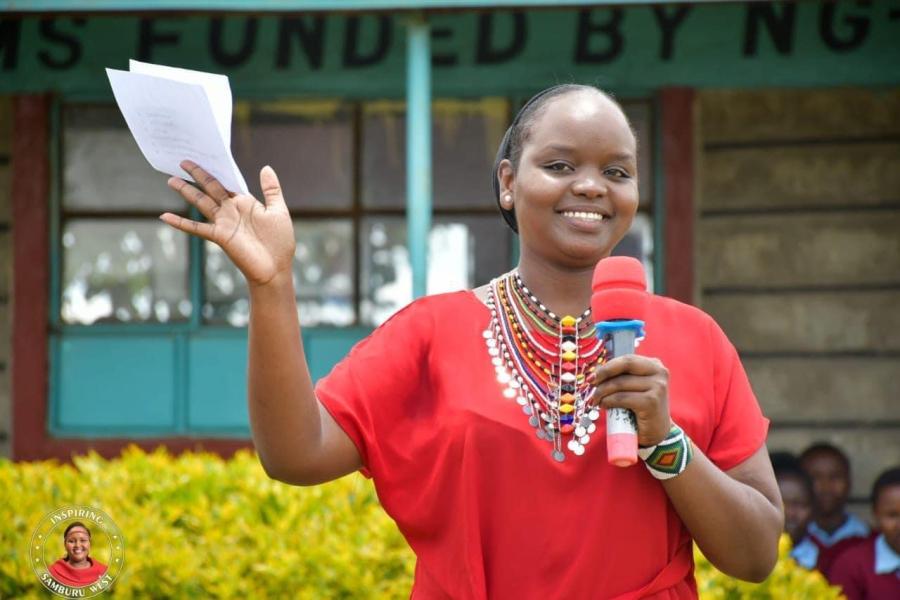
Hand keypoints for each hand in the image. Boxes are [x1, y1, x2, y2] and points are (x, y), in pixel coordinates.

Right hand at [160, 161, 295, 287]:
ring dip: (186, 191)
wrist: (276, 268)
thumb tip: (266, 167)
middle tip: (182, 161)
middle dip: (198, 174)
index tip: (206, 155)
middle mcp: (231, 210)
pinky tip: (166, 217)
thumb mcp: (278, 210)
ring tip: (171, 180)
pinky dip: (181, 223)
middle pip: (211, 188)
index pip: (227, 182)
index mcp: (245, 202)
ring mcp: (224, 222)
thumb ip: (271, 189)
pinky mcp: (220, 236)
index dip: (217, 170)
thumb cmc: (280, 241)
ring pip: (201, 202)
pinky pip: (196, 228)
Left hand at [588, 355, 672, 446]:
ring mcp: (657, 386)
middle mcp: (659, 373)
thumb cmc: (640, 409)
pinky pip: (621, 398)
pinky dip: (608, 401)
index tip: (593, 376)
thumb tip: (595, 369)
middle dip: (604, 374)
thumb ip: (619, 376)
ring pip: (620, 383)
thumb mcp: (632, 388)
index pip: (627, 359)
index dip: (607, 366)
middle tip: (591, 384)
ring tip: (596, 400)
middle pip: (625, 365)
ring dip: (602, 392)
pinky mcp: (651, 402)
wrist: (655, 432)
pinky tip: (604, 406)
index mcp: (654, 365)